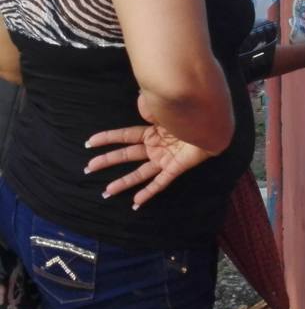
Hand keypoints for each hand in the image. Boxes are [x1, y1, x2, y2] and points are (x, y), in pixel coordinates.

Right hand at [85, 97, 213, 206]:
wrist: (211, 120)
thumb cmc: (187, 111)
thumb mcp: (160, 106)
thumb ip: (147, 109)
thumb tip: (139, 105)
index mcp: (151, 130)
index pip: (124, 136)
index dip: (107, 139)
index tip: (89, 143)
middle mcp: (156, 145)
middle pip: (127, 156)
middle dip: (107, 161)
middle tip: (88, 168)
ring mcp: (165, 158)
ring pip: (139, 173)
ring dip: (123, 182)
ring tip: (106, 191)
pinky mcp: (176, 167)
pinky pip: (160, 183)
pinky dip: (148, 193)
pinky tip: (136, 203)